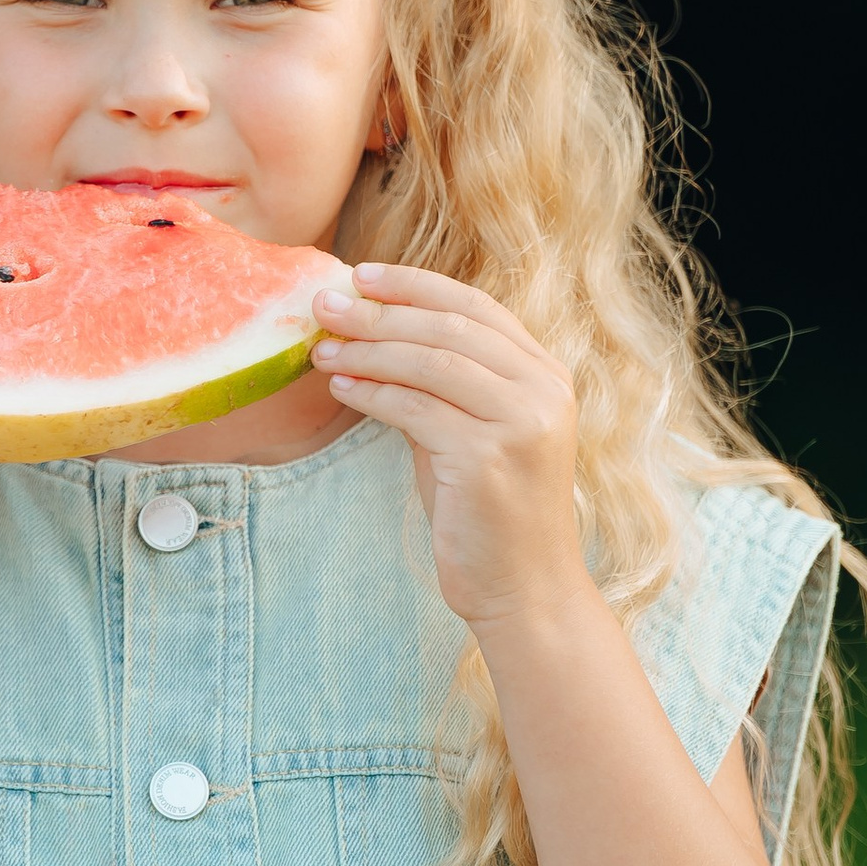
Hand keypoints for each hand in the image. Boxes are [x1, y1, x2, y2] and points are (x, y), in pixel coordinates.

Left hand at [312, 261, 588, 638]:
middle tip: (324, 303)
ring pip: (430, 362)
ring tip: (320, 346)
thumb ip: (440, 385)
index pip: (476, 306)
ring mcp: (521, 422)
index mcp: (546, 374)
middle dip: (379, 311)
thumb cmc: (488, 512)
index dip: (414, 285)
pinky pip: (416, 408)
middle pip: (449, 327)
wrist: (525, 590)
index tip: (360, 275)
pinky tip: (339, 385)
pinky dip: (372, 391)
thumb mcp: (470, 432)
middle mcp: (544, 390)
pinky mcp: (489, 458)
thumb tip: (369, 334)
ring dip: (367, 348)